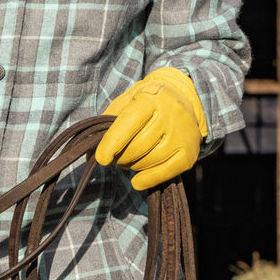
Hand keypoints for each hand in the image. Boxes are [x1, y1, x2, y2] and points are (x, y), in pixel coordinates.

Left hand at [95, 67, 207, 189]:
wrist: (183, 98)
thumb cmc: (146, 100)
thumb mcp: (126, 100)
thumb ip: (108, 122)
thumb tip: (90, 152)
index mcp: (150, 98)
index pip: (129, 123)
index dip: (112, 143)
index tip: (101, 158)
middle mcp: (170, 115)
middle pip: (138, 146)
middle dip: (120, 157)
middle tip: (114, 157)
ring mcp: (182, 135)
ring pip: (150, 160)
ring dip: (132, 166)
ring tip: (127, 161)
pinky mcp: (190, 152)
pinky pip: (167, 172)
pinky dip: (149, 179)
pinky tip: (136, 181)